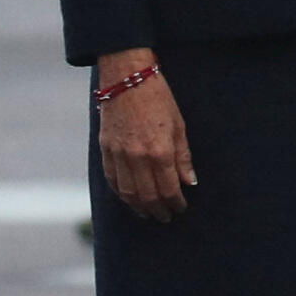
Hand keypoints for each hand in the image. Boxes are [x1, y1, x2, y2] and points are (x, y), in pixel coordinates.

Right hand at [96, 49, 192, 221]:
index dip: (176, 202)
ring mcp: (118, 155)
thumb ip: (183, 157)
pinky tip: (129, 199)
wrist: (127, 79)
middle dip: (158, 210)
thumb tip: (189, 182)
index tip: (181, 208)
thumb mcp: (178, 125)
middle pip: (148, 196)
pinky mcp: (105, 150)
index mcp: (160, 150)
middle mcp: (138, 157)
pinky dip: (121, 194)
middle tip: (166, 217)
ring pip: (127, 193)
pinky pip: (112, 181)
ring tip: (148, 213)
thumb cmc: (158, 99)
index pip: (169, 188)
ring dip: (139, 207)